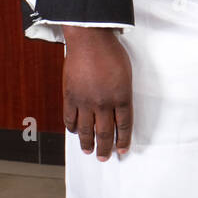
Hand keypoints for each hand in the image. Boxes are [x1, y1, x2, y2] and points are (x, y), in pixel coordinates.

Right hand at [62, 27, 132, 159]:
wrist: (90, 39)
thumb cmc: (111, 52)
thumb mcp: (126, 73)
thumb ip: (123, 93)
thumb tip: (119, 110)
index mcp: (122, 96)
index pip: (124, 125)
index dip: (123, 140)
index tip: (122, 150)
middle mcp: (104, 102)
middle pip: (105, 132)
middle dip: (106, 148)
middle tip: (104, 158)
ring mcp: (86, 101)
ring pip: (86, 130)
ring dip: (88, 143)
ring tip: (89, 151)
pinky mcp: (70, 96)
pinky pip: (70, 118)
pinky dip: (72, 128)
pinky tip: (74, 132)